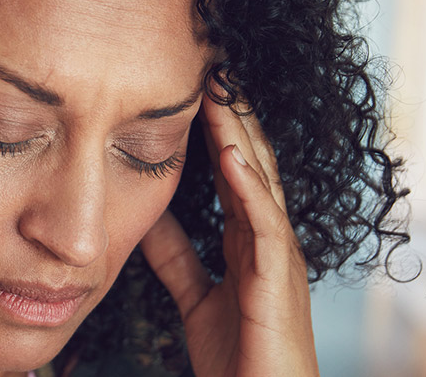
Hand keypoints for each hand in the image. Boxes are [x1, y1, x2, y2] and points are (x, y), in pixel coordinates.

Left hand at [140, 86, 319, 375]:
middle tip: (213, 77)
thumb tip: (147, 220)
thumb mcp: (197, 295)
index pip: (232, 175)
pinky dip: (249, 187)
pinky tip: (231, 156)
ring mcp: (277, 256)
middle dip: (232, 122)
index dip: (215, 136)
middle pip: (250, 167)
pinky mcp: (277, 278)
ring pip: (259, 183)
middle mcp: (266, 240)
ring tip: (221, 96)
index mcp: (247, 241)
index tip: (194, 98)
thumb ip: (178, 258)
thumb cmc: (237, 354)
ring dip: (240, 137)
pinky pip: (263, 223)